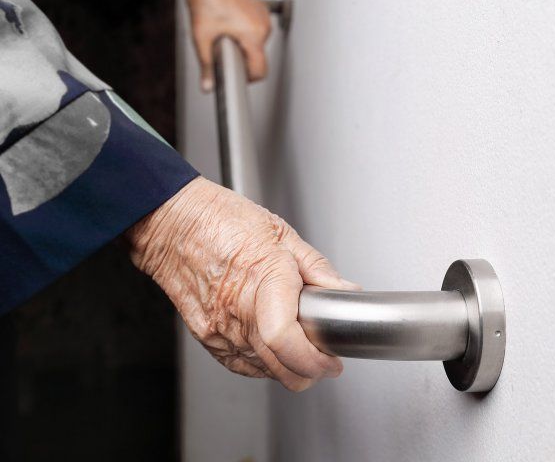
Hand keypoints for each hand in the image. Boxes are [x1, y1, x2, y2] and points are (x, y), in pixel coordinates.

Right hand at [125, 177, 358, 390]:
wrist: (172, 223)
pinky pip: (239, 364)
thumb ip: (316, 267)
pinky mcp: (205, 335)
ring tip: (301, 348)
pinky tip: (272, 350)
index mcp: (264, 279)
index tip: (330, 360)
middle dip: (309, 371)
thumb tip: (344, 290)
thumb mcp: (280, 232)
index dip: (314, 360)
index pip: (287, 341)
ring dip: (287, 368)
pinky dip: (262, 364)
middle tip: (324, 360)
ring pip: (262, 370)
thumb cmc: (220, 220)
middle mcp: (238, 309)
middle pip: (279, 367)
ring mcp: (218, 327)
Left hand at [182, 0, 271, 89]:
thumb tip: (208, 85)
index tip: (237, 76)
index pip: (261, 70)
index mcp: (254, 34)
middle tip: (225, 48)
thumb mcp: (202, 39)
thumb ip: (207, 66)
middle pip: (259, 58)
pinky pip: (259, 32)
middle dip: (243, 59)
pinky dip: (248, 35)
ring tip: (228, 35)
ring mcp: (264, 18)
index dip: (248, 78)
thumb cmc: (206, 1)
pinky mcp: (262, 12)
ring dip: (245, 47)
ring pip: (259, 45)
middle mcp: (263, 26)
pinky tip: (233, 27)